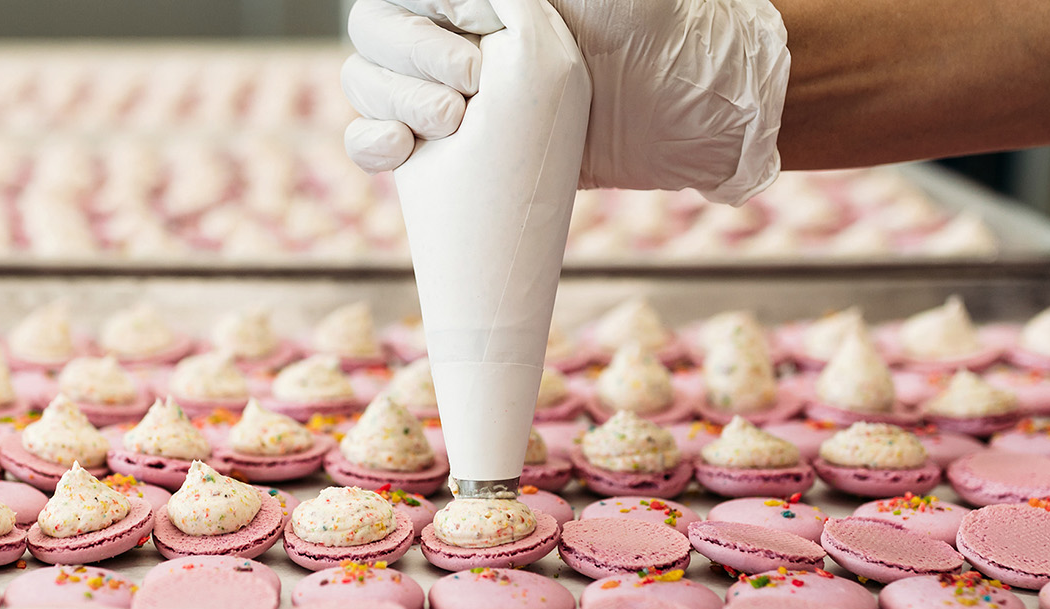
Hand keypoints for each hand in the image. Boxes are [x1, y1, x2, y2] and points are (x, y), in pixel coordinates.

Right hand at [341, 0, 790, 203]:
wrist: (682, 111)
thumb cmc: (649, 22)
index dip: (418, 11)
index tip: (471, 31)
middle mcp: (449, 29)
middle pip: (372, 33)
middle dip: (408, 57)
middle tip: (468, 85)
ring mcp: (444, 91)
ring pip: (366, 84)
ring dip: (388, 101)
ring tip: (448, 123)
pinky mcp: (448, 152)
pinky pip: (375, 143)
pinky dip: (370, 145)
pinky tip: (397, 152)